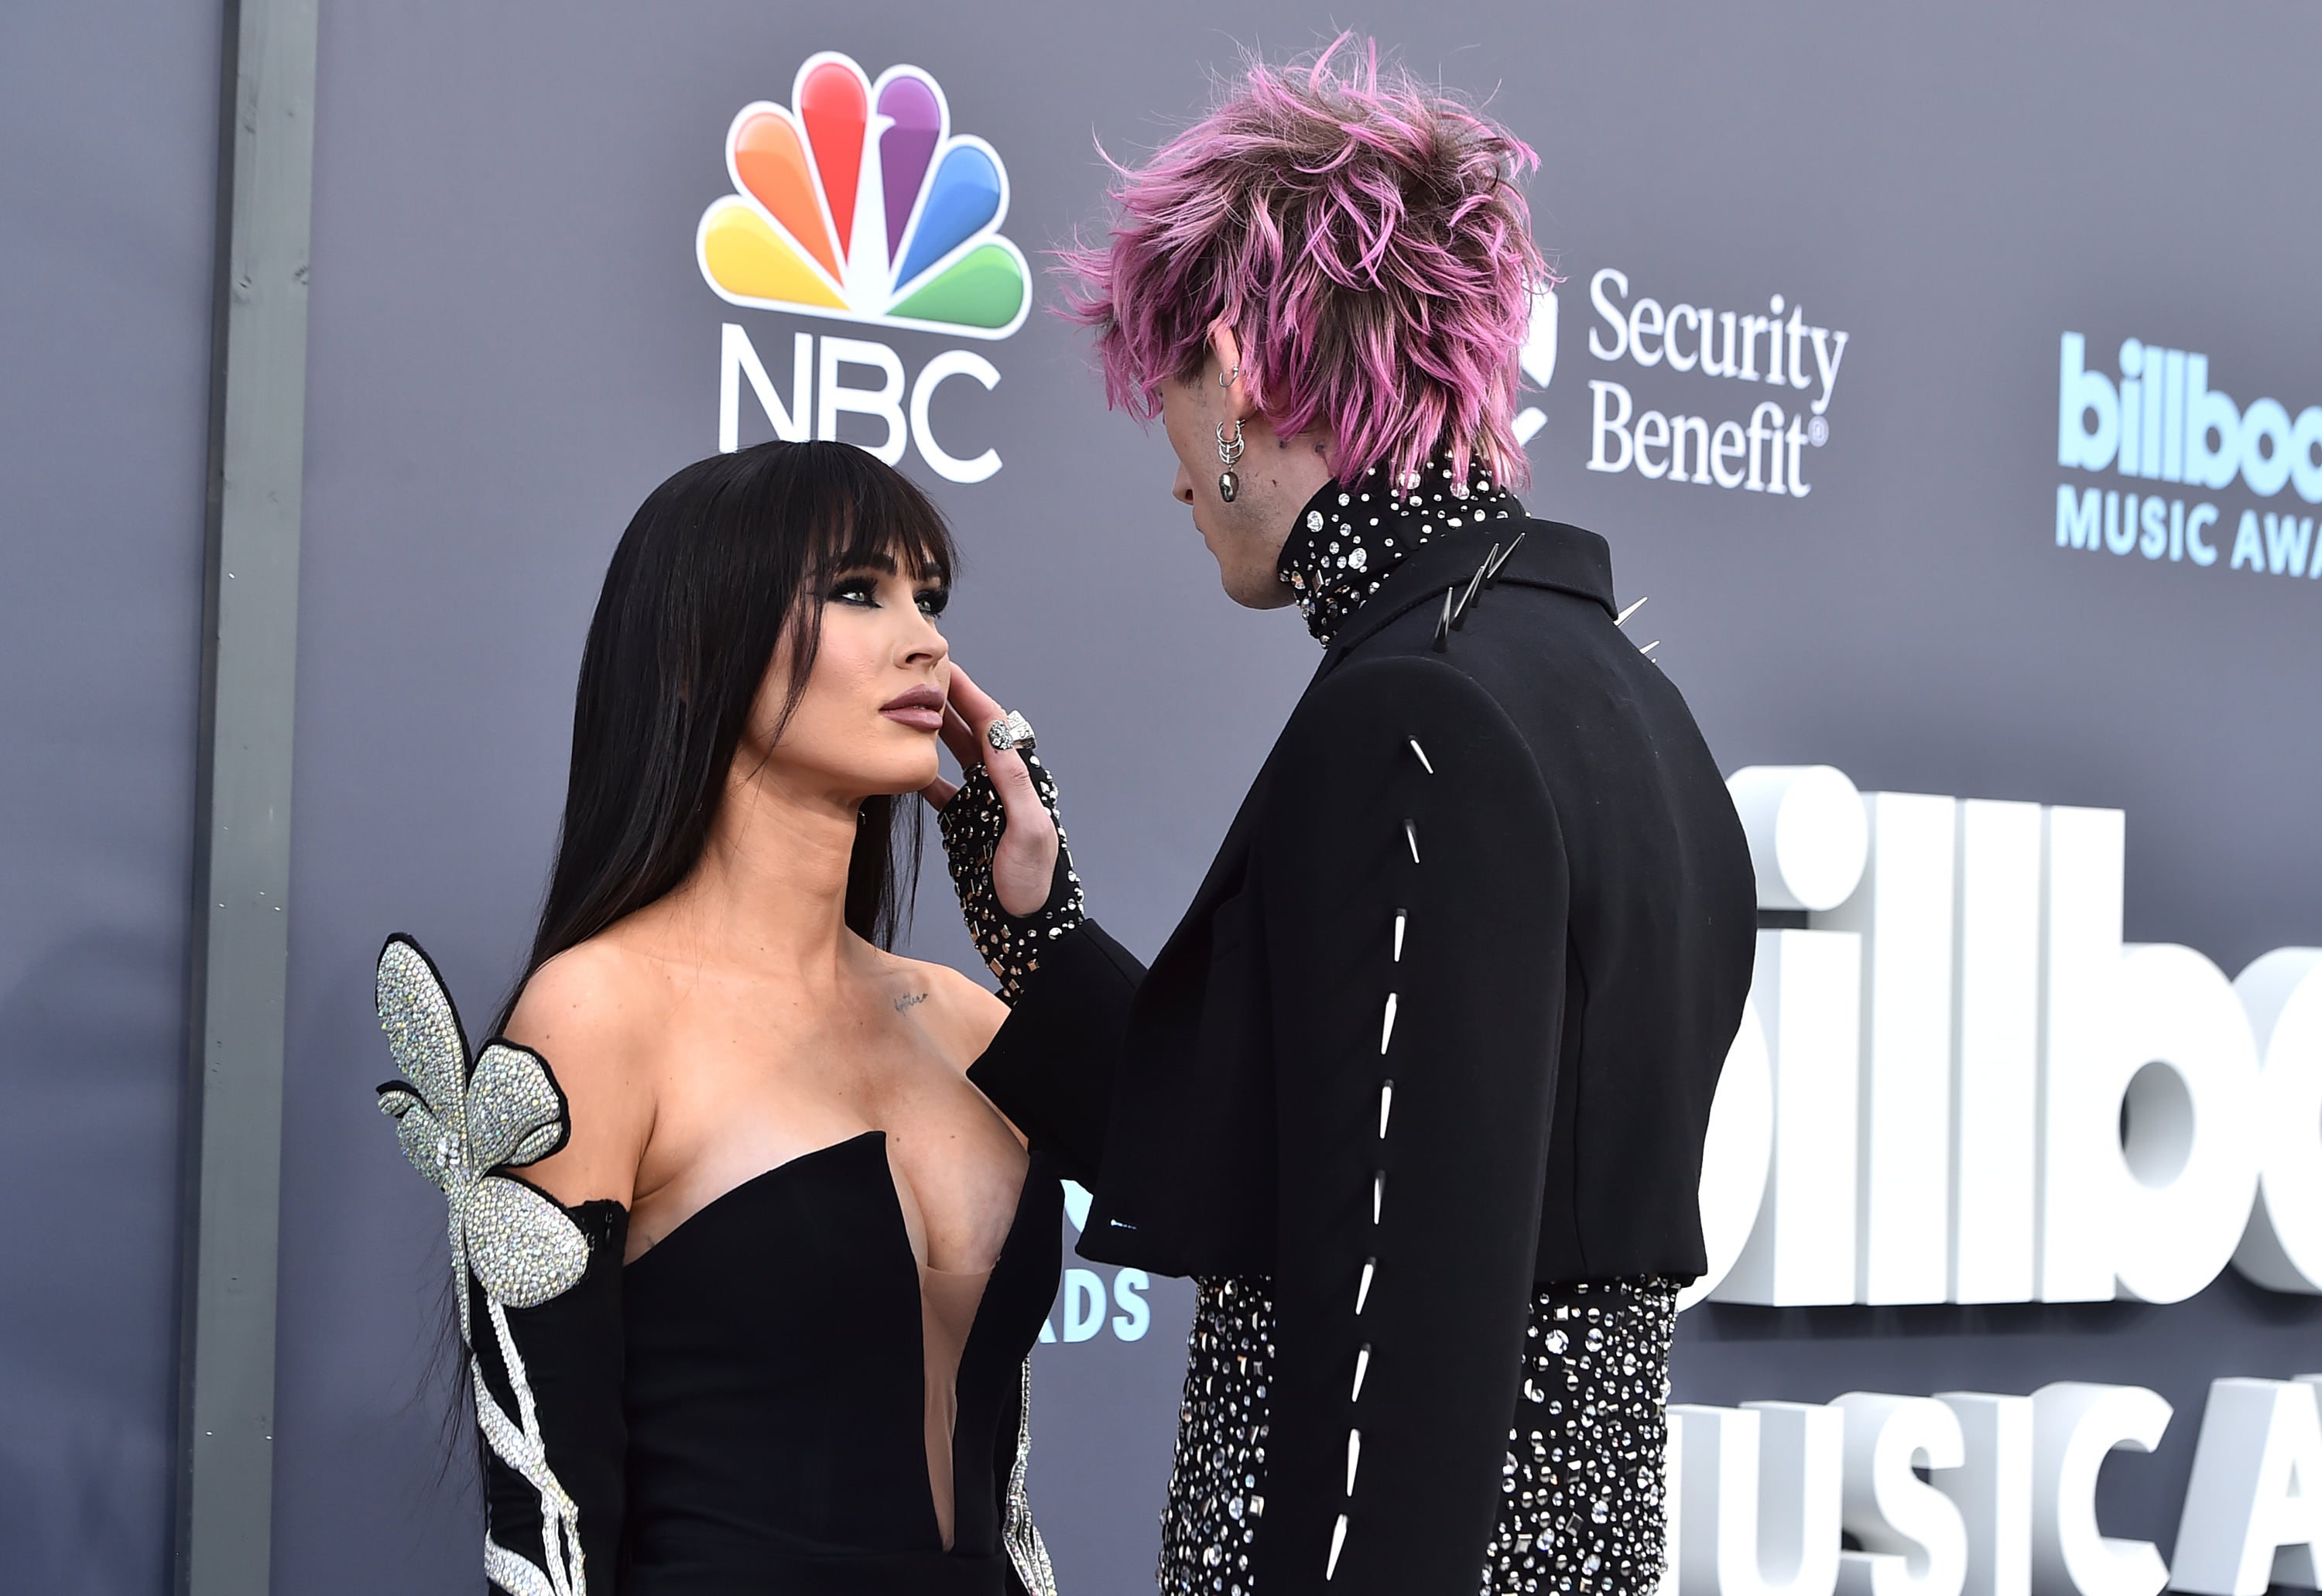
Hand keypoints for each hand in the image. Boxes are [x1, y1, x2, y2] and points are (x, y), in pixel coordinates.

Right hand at [922, 664, 1060, 918]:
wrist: (1026, 930)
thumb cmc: (1035, 884)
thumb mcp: (1029, 831)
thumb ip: (1014, 783)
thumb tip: (998, 735)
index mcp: (1021, 781)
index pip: (993, 726)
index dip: (970, 695)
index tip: (946, 670)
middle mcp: (1000, 787)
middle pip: (971, 734)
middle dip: (948, 703)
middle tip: (919, 678)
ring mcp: (980, 805)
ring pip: (953, 757)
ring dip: (933, 733)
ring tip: (905, 708)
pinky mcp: (962, 827)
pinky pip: (939, 791)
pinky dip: (922, 774)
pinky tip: (903, 762)